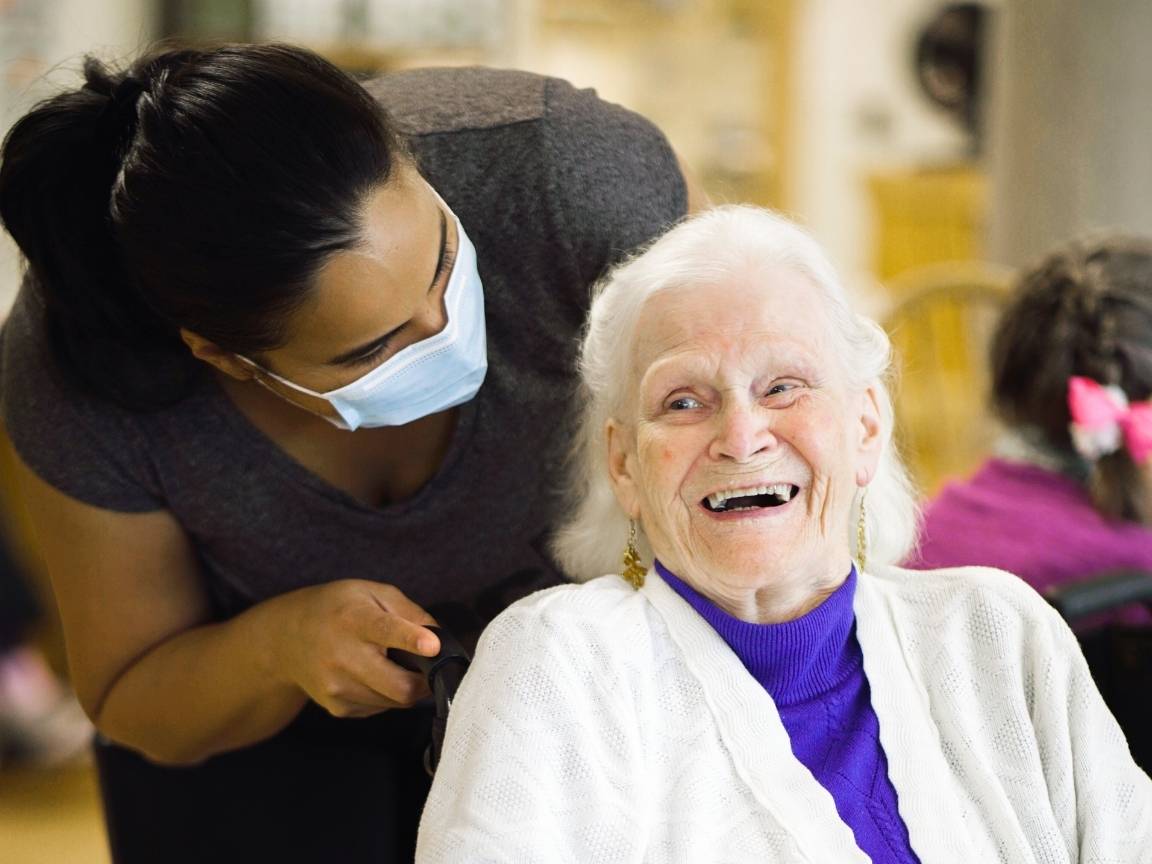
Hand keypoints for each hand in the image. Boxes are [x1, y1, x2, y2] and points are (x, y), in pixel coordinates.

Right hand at [273, 579, 440, 717]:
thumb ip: (409, 612)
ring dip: (406, 687)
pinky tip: (373, 675)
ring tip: (392, 664)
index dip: (412, 640)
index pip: (385, 631)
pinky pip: (380, 708)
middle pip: (399, 685)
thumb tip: (440, 639)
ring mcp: (338, 687)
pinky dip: (388, 695)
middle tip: (428, 666)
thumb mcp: (372, 593)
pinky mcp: (337, 708)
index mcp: (353, 619)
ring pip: (394, 702)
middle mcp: (342, 656)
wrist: (287, 640)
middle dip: (425, 680)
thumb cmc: (337, 609)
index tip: (432, 646)